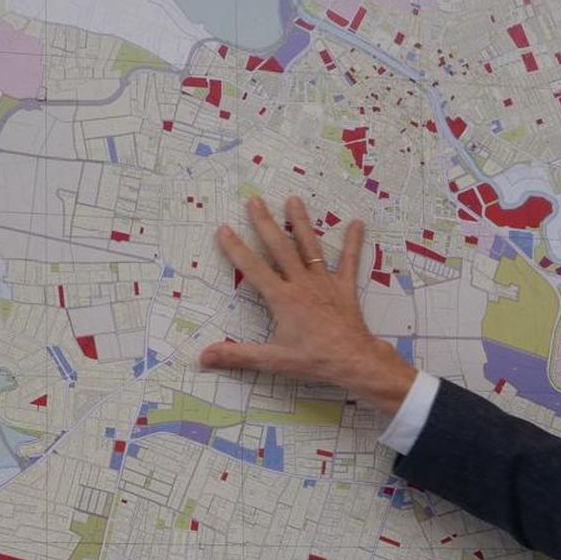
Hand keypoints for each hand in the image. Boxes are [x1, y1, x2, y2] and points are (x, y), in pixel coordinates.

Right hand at [198, 195, 415, 413]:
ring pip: (310, 247)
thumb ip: (238, 355)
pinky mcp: (344, 288)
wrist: (353, 359)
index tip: (224, 229)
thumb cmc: (314, 359)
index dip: (236, 248)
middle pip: (280, 248)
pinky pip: (349, 262)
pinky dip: (352, 243)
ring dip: (301, 223)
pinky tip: (356, 223)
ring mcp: (324, 283)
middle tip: (255, 200)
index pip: (253, 268)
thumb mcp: (273, 360)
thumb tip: (204, 356)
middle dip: (265, 223)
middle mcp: (302, 284)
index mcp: (283, 298)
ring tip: (293, 200)